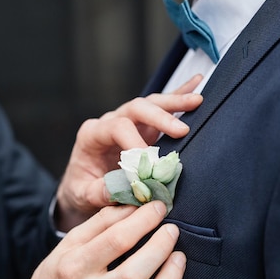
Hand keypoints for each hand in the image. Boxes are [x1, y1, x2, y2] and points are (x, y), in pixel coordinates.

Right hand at [0, 201, 189, 278]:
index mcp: (73, 267)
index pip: (115, 240)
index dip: (143, 220)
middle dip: (160, 247)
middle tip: (172, 231)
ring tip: (179, 257)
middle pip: (134, 274)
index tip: (158, 208)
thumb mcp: (68, 243)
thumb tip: (135, 205)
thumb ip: (101, 222)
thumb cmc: (56, 275)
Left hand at [55, 75, 202, 230]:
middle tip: (182, 130)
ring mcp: (127, 121)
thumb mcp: (83, 194)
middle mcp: (110, 122)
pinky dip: (178, 96)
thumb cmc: (81, 189)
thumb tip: (119, 187)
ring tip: (198, 101)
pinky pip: (160, 107)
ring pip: (151, 104)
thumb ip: (98, 192)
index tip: (152, 163)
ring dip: (175, 102)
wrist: (82, 187)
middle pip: (136, 108)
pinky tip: (196, 84)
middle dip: (160, 117)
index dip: (136, 143)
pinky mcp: (143, 128)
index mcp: (92, 134)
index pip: (117, 127)